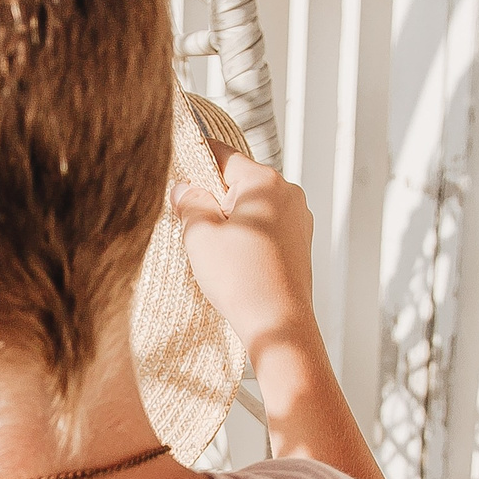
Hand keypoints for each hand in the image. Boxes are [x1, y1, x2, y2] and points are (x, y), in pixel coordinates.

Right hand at [171, 152, 319, 359]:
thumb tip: (184, 188)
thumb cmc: (241, 279)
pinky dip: (247, 236)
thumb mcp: (201, 234)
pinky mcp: (299, 243)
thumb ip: (189, 202)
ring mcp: (298, 219)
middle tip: (192, 224)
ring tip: (215, 249)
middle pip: (239, 182)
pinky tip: (233, 260)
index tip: (179, 176)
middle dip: (213, 198)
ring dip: (230, 219)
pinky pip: (266, 227)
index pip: (223, 156)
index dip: (196, 164)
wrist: (277, 323)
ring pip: (252, 206)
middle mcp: (288, 193)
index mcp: (264, 181)